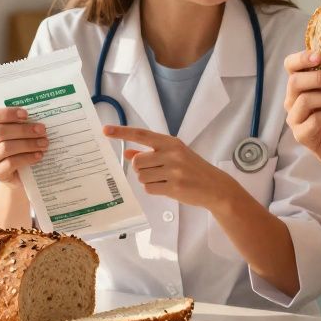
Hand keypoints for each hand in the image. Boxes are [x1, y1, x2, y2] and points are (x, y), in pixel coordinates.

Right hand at [0, 107, 47, 185]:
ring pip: (5, 148)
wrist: (20, 172)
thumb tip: (39, 117)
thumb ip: (24, 122)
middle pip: (0, 132)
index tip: (26, 114)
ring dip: (28, 144)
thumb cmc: (20, 144)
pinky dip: (27, 158)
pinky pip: (10, 164)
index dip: (7, 113)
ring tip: (44, 143)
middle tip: (42, 130)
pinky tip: (38, 155)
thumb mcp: (20, 130)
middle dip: (24, 130)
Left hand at [103, 125, 234, 208]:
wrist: (215, 186)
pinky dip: (154, 190)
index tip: (105, 130)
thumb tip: (128, 153)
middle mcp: (172, 154)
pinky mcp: (174, 187)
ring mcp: (173, 171)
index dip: (122, 132)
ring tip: (165, 179)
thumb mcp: (174, 155)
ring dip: (148, 180)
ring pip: (141, 177)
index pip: (141, 134)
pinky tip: (168, 187)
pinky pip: (149, 189)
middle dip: (141, 169)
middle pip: (137, 162)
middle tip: (157, 171)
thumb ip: (150, 153)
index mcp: (171, 142)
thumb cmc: (193, 169)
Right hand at [283, 50, 320, 174]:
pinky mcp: (302, 136)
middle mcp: (294, 101)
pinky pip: (313, 120)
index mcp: (303, 85)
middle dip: (318, 77)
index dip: (301, 58)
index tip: (320, 55)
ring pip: (304, 100)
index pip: (291, 66)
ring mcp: (296, 119)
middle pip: (295, 81)